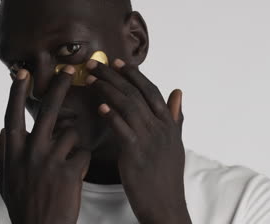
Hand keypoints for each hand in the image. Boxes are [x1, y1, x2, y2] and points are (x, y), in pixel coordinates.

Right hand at [0, 66, 90, 223]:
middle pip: (47, 111)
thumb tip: (1, 132)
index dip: (17, 93)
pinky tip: (75, 176)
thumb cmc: (23, 205)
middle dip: (58, 87)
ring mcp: (50, 161)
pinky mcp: (70, 172)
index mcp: (13, 153)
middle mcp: (30, 153)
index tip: (22, 73)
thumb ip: (0, 155)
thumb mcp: (4, 181)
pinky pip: (84, 153)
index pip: (13, 115)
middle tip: (67, 70)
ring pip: (71, 134)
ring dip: (72, 145)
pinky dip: (83, 162)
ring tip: (66, 165)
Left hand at [85, 59, 190, 223]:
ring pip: (128, 106)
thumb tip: (178, 92)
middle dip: (113, 75)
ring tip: (90, 79)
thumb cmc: (167, 176)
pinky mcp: (135, 153)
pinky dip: (111, 115)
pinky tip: (99, 106)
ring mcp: (149, 140)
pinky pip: (122, 129)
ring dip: (107, 90)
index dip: (134, 75)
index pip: (151, 91)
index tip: (118, 62)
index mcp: (169, 124)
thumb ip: (175, 117)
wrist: (166, 205)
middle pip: (135, 93)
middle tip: (94, 63)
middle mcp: (160, 128)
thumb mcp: (176, 143)